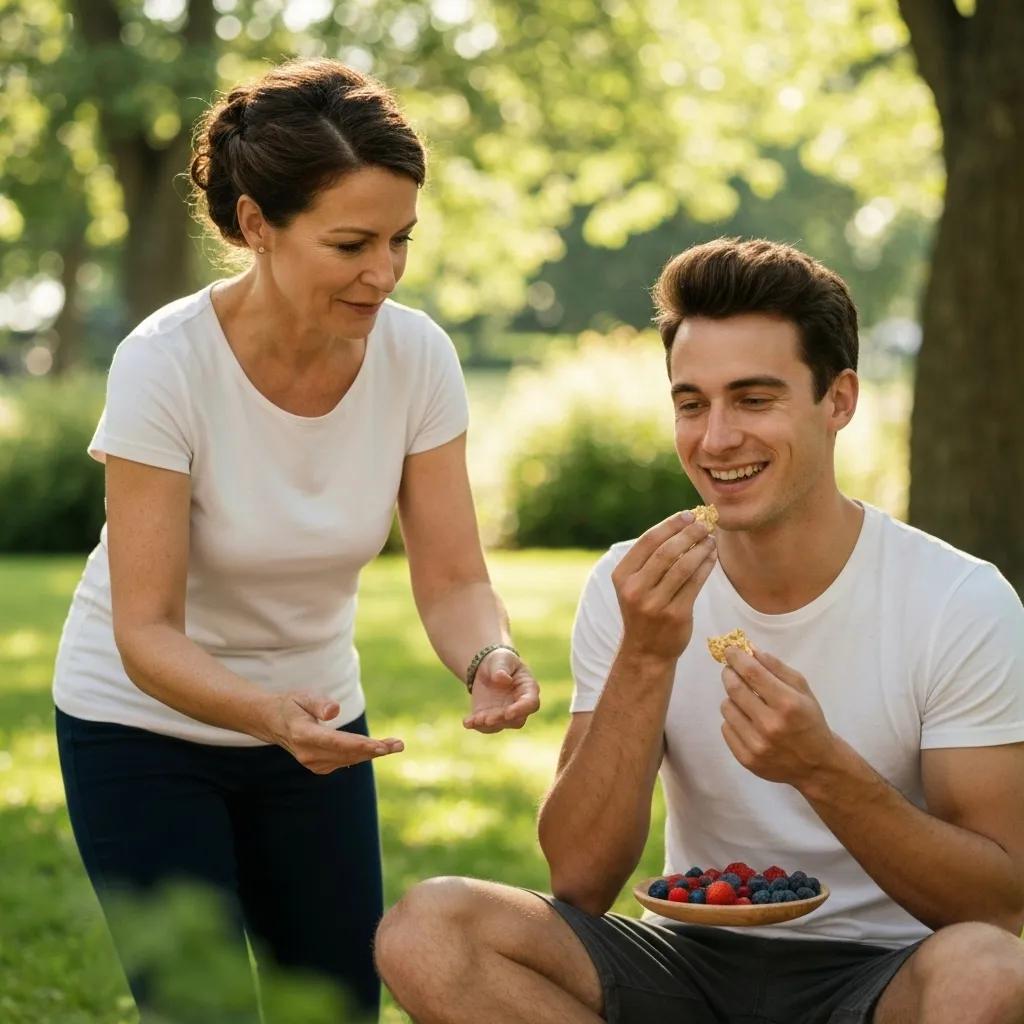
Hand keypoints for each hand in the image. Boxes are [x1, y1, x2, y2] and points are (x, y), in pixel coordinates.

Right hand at [261, 691, 403, 773]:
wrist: (272, 722)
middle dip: (375, 749)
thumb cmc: (292, 704)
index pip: (336, 742)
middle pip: (347, 753)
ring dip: (373, 753)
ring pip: (349, 759)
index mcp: (303, 734)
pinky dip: (362, 755)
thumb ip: (319, 703)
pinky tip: (379, 748)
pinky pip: (345, 761)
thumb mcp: (302, 696)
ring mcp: (312, 763)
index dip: (360, 745)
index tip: (381, 746)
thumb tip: (335, 711)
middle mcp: (308, 753)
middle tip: (399, 745)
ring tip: (396, 745)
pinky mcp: (319, 766)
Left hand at [463, 647, 539, 732]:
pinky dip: (475, 724)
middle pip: (516, 720)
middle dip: (501, 720)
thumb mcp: (502, 659)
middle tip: (488, 719)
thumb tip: (502, 678)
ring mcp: (504, 714)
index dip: (521, 710)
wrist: (487, 668)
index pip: (531, 703)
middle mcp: (519, 706)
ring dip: (487, 725)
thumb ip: (502, 668)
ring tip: (474, 720)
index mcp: (528, 690)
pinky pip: (484, 725)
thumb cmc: (501, 661)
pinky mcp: (489, 716)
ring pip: (499, 725)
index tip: (508, 713)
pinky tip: (467, 722)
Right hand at [611, 510, 717, 662]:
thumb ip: (650, 558)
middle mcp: (635, 589)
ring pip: (683, 566)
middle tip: (704, 524)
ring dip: (701, 548)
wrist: (645, 651)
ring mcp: (655, 604)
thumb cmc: (643, 609)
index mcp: (622, 576)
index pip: (648, 540)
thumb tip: (681, 524)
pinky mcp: (675, 615)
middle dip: (689, 533)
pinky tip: (712, 557)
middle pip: (667, 551)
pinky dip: (706, 566)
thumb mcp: (635, 584)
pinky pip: (695, 583)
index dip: (671, 524)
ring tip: (711, 539)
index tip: (688, 515)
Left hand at [719, 646, 837, 787]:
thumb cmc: (809, 721)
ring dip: (732, 699)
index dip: (737, 658)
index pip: (752, 673)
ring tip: (746, 701)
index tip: (730, 650)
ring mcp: (757, 744)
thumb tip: (750, 650)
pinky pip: (726, 728)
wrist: (816, 765)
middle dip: (729, 674)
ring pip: (727, 707)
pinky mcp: (746, 759)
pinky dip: (733, 720)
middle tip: (731, 671)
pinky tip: (747, 722)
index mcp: (788, 704)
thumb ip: (776, 668)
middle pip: (734, 688)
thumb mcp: (802, 690)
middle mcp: (770, 724)